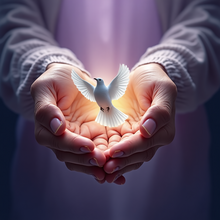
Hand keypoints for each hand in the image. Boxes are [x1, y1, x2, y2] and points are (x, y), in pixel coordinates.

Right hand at [31, 63, 107, 180]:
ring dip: (98, 166)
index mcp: (47, 129)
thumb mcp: (46, 88)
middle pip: (72, 156)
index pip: (58, 142)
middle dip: (87, 161)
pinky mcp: (94, 136)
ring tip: (113, 170)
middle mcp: (62, 139)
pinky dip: (108, 160)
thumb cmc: (56, 80)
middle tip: (103, 162)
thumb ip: (47, 109)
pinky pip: (100, 151)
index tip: (88, 145)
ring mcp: (79, 139)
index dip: (72, 145)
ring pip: (86, 159)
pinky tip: (119, 169)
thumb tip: (56, 128)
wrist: (72, 78)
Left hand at [103, 63, 176, 183]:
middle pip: (136, 156)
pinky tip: (99, 164)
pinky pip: (117, 149)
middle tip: (105, 168)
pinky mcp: (123, 135)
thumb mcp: (162, 90)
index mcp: (162, 130)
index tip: (115, 151)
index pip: (145, 143)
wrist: (142, 77)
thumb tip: (147, 131)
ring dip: (115, 165)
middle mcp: (151, 139)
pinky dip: (110, 158)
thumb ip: (159, 111)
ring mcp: (136, 138)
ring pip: (127, 157)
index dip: (130, 148)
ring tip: (101, 172)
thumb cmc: (154, 81)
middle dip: (121, 162)